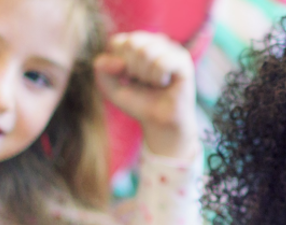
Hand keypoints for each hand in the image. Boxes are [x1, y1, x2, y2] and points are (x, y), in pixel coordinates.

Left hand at [95, 31, 198, 158]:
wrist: (160, 123)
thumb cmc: (138, 102)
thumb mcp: (110, 87)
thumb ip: (101, 69)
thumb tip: (118, 62)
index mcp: (138, 42)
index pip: (118, 42)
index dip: (118, 65)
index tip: (129, 78)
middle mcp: (156, 41)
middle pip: (132, 44)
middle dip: (133, 69)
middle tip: (144, 82)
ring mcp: (171, 49)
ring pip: (146, 52)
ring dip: (146, 76)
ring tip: (155, 84)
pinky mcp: (183, 61)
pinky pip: (162, 63)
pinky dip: (158, 79)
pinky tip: (165, 84)